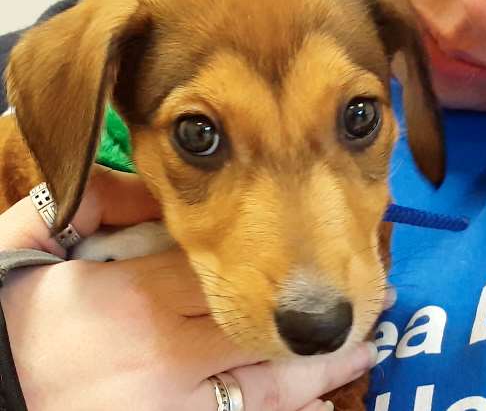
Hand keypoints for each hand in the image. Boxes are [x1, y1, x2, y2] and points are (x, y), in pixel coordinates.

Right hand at [0, 168, 376, 409]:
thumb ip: (86, 207)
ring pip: (266, 382)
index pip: (220, 261)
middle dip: (313, 311)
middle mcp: (168, 349)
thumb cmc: (9, 326)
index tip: (313, 249)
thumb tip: (136, 177)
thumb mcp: (30, 252)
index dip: (267, 255)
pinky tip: (320, 404)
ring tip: (361, 346)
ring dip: (320, 366)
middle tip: (369, 297)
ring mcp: (176, 405)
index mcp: (135, 294)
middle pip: (259, 321)